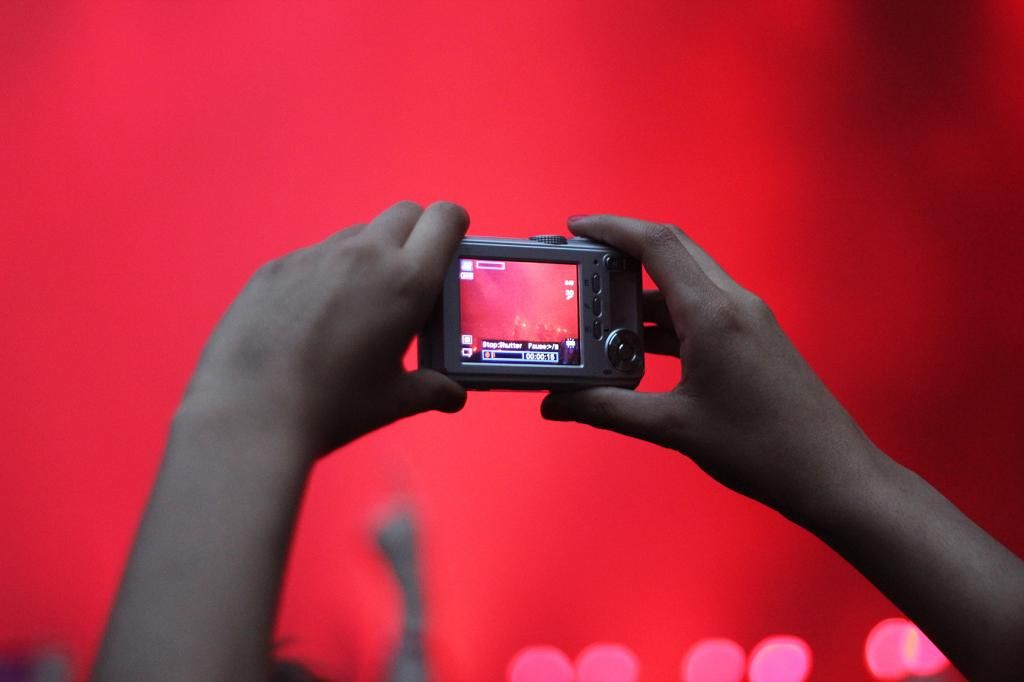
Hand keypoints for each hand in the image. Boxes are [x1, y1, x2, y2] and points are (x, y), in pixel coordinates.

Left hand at [182, 201, 468, 458]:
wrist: (251, 412)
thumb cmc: (329, 408)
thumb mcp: (393, 401)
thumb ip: (430, 389)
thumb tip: (451, 394)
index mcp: (406, 282)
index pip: (445, 218)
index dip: (454, 227)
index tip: (451, 247)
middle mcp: (363, 256)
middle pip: (404, 214)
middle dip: (416, 236)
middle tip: (410, 279)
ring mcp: (315, 255)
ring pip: (357, 234)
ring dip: (370, 256)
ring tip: (359, 308)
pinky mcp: (277, 266)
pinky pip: (314, 256)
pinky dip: (326, 276)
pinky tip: (312, 321)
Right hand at [542, 215, 879, 519]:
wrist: (830, 473)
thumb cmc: (762, 448)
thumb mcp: (673, 428)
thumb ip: (608, 410)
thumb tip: (557, 405)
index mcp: (713, 314)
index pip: (657, 244)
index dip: (613, 227)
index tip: (577, 226)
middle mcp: (734, 304)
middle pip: (672, 251)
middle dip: (623, 250)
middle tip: (582, 263)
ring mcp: (748, 319)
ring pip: (686, 282)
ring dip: (644, 291)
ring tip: (601, 314)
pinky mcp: (754, 338)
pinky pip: (701, 310)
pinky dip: (666, 318)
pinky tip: (639, 348)